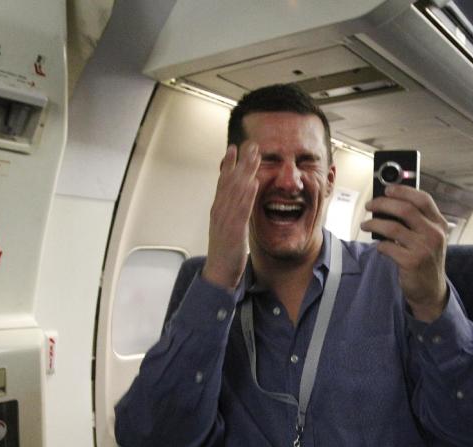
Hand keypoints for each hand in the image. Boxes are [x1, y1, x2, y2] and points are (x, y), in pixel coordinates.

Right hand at [201, 142, 259, 288]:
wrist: (218, 275)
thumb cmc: (225, 255)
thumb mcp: (228, 230)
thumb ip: (232, 216)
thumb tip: (238, 206)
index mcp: (219, 211)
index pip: (223, 183)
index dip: (228, 165)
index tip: (234, 149)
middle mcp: (220, 211)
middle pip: (229, 181)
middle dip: (239, 161)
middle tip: (248, 144)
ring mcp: (225, 220)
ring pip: (235, 190)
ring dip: (245, 171)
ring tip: (254, 155)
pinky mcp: (233, 230)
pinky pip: (241, 209)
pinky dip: (247, 194)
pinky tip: (253, 182)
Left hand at [362, 185, 448, 321]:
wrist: (430, 290)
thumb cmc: (426, 260)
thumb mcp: (429, 238)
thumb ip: (417, 221)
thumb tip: (389, 203)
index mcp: (439, 224)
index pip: (423, 199)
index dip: (403, 191)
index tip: (387, 189)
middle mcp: (434, 234)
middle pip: (405, 209)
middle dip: (382, 204)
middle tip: (370, 205)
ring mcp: (423, 248)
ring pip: (392, 227)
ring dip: (374, 223)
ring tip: (365, 224)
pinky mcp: (411, 262)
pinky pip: (387, 247)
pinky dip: (379, 245)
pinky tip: (379, 246)